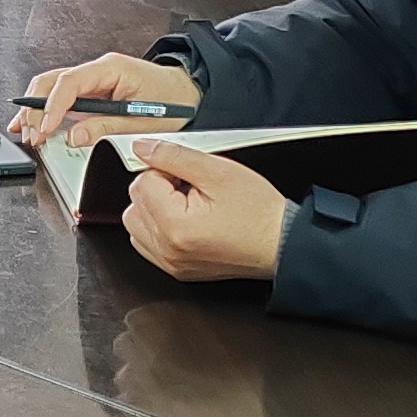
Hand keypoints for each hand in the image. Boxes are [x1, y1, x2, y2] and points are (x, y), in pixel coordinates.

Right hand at [12, 52, 200, 148]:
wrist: (189, 94)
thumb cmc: (173, 101)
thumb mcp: (144, 121)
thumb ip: (107, 127)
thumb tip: (75, 136)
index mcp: (111, 68)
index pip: (70, 82)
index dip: (53, 106)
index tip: (46, 128)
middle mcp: (98, 71)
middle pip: (52, 81)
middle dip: (36, 108)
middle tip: (33, 134)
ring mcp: (92, 81)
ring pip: (51, 87)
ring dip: (36, 109)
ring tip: (27, 131)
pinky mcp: (91, 93)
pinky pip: (61, 97)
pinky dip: (45, 111)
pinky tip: (34, 124)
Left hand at [119, 139, 289, 282]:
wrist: (281, 244)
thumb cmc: (258, 213)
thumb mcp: (218, 172)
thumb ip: (173, 156)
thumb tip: (142, 148)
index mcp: (174, 227)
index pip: (141, 183)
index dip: (165, 170)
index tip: (188, 175)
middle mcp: (167, 250)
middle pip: (134, 204)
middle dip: (158, 188)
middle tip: (190, 187)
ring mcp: (170, 263)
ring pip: (137, 224)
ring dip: (155, 208)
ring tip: (188, 203)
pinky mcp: (176, 269)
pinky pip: (148, 243)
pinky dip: (159, 227)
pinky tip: (185, 219)